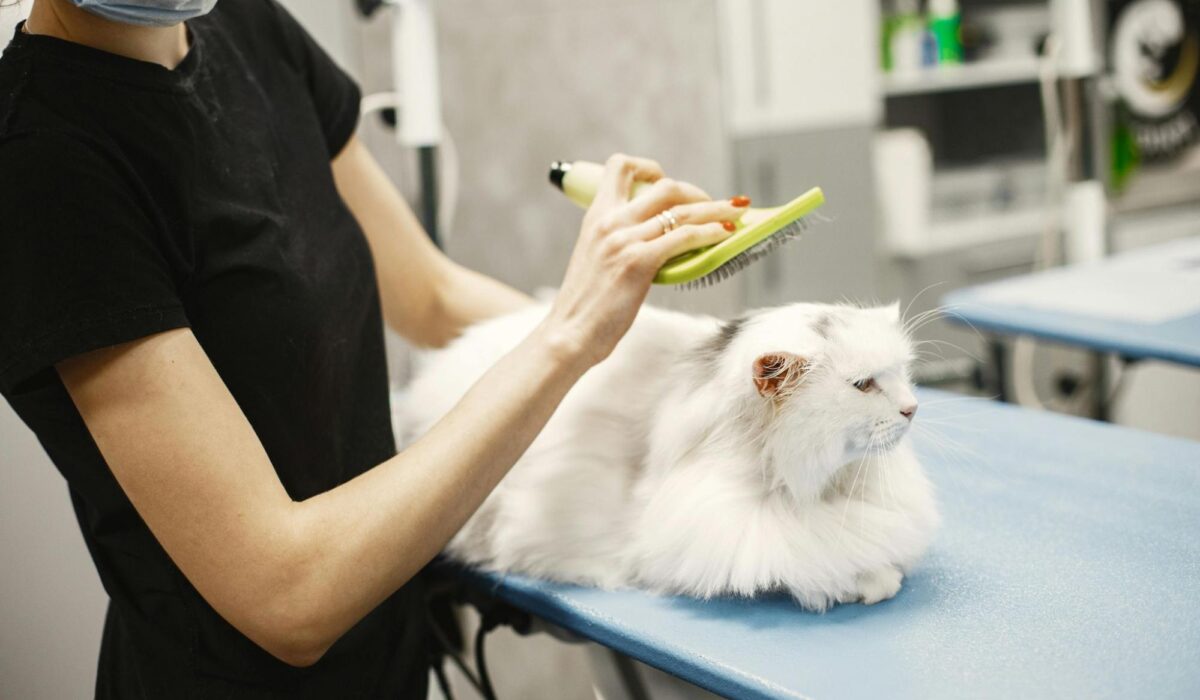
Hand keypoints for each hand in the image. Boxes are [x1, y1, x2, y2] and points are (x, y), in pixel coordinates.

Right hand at [539, 153, 746, 367]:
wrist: (570, 333)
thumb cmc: (585, 306)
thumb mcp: (595, 259)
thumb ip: (618, 243)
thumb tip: (655, 241)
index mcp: (596, 217)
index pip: (620, 166)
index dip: (649, 168)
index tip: (664, 181)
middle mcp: (610, 221)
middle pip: (665, 186)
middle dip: (697, 193)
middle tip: (714, 206)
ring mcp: (624, 240)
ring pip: (683, 210)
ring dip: (717, 210)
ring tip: (737, 213)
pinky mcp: (638, 262)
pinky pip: (684, 237)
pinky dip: (710, 232)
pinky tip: (724, 235)